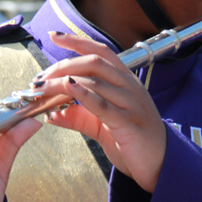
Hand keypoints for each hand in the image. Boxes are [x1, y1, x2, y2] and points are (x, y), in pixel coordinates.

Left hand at [35, 32, 166, 192]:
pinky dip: (84, 94)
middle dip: (62, 65)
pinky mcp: (129, 122)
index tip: (54, 36)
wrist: (161, 165)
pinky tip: (68, 88)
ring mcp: (131, 103)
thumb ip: (79, 117)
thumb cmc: (134, 142)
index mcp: (126, 81)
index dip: (77, 41)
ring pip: (95, 80)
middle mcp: (130, 87)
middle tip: (40, 78)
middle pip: (94, 62)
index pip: (101, 52)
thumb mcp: (102, 126)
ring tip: (42, 89)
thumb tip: (52, 113)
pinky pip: (104, 104)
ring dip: (63, 81)